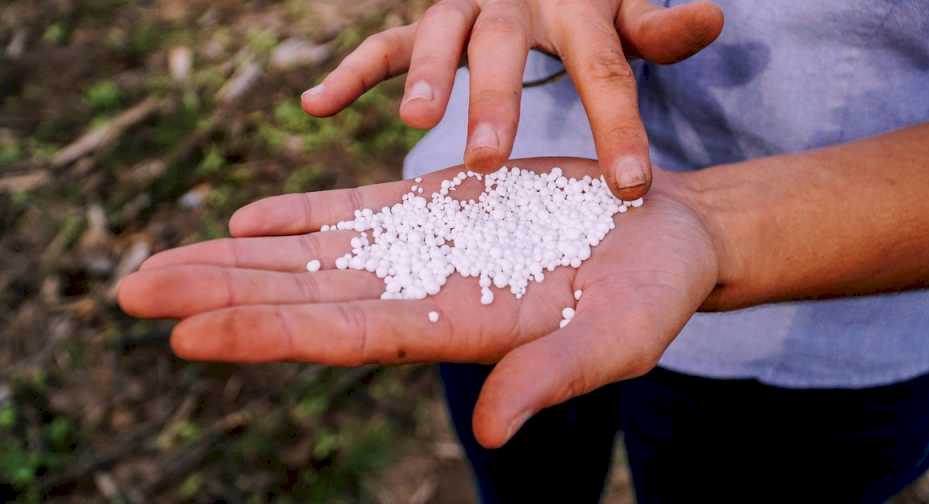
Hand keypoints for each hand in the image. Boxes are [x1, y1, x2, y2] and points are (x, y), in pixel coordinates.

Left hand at [118, 158, 720, 447]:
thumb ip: (549, 376)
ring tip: (156, 260)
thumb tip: (491, 433)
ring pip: (311, 254)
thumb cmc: (650, 295)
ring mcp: (423, 249)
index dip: (265, 333)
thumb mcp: (614, 340)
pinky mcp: (436, 207)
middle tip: (128, 289)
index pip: (341, 337)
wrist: (661, 231)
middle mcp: (422, 295)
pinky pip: (354, 211)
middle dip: (218, 294)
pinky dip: (299, 212)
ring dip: (235, 256)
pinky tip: (247, 217)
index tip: (185, 333)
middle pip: (302, 297)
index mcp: (455, 331)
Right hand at [300, 1, 723, 198]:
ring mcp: (464, 10)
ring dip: (423, 76)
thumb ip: (658, 27)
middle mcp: (515, 5)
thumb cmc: (589, 6)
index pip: (604, 71)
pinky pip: (383, 43)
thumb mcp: (626, 11)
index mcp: (577, 12)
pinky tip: (314, 108)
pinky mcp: (426, 22)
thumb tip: (713, 17)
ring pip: (439, 35)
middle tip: (489, 160)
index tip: (631, 187)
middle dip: (496, 102)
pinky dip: (351, 73)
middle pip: (505, 50)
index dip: (618, 126)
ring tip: (416, 121)